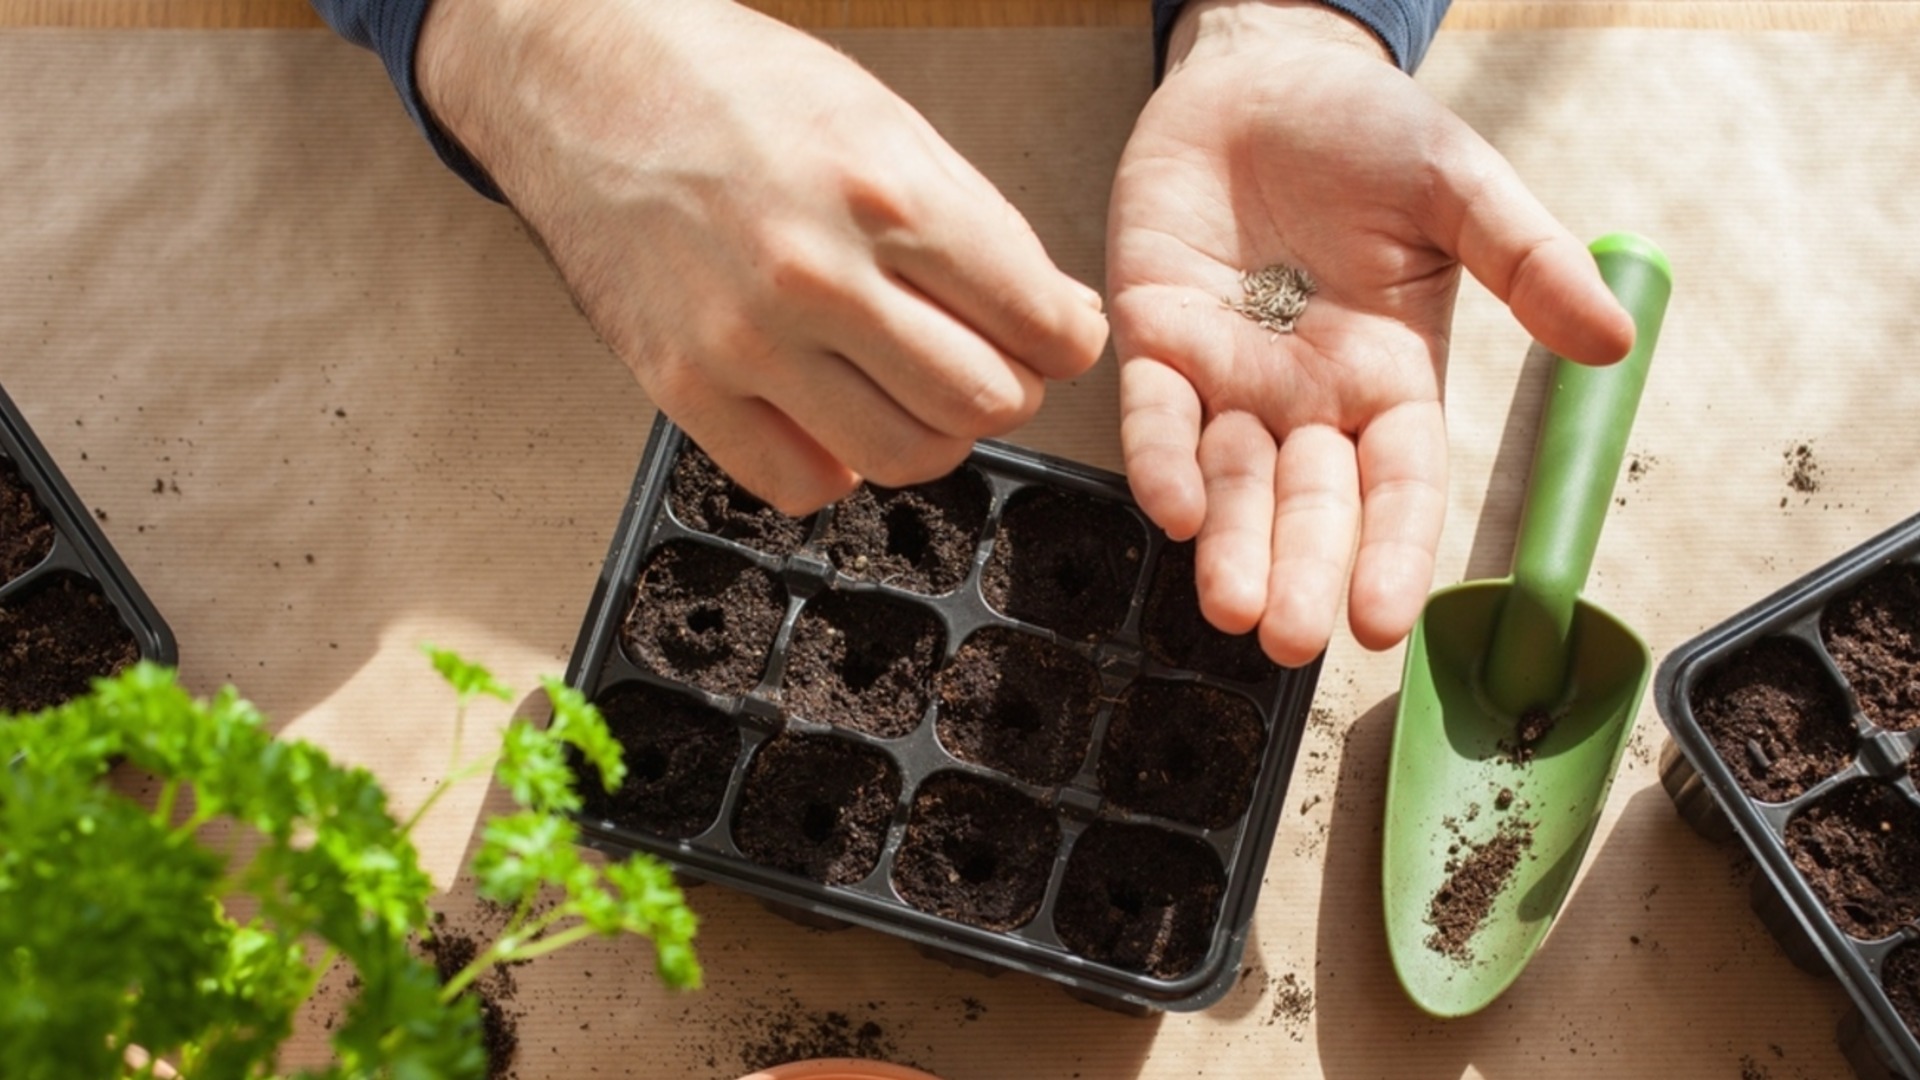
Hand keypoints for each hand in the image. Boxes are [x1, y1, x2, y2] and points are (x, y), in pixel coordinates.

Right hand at [418, 0, 1107, 512]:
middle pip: (982, 402)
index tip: (1053, 339)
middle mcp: (816, 273)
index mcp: (884, 193)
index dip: (1064, 342)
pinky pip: (800, 484)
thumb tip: (1060, 318)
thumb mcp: (886, 124)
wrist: (586, 79)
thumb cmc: (735, 90)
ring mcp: (744, 339)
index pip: (1038, 325)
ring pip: (902, 455)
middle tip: (987, 364)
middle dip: (1007, 390)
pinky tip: (835, 416)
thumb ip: (981, 228)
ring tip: (915, 393)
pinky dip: (838, 467)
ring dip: (933, 436)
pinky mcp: (682, 384)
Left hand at [1106, 0, 1633, 666]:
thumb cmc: (1368, 131)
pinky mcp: (1154, 338)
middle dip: (1300, 571)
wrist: (1262, 75)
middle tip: (1290, 640)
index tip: (1385, 623)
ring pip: (1229, 479)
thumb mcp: (1460, 189)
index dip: (1393, 553)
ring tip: (1230, 608)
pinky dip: (1160, 458)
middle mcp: (1307, 397)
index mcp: (1390, 379)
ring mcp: (1227, 374)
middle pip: (1309, 504)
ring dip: (1227, 545)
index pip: (1398, 487)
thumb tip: (1613, 341)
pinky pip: (1154, 413)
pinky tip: (1171, 509)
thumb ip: (1526, 261)